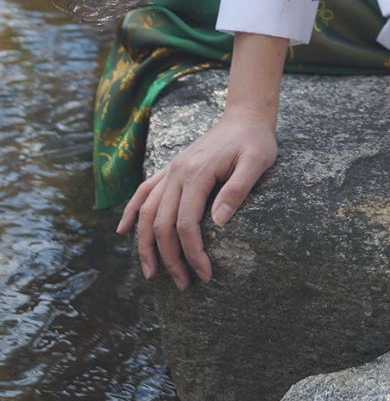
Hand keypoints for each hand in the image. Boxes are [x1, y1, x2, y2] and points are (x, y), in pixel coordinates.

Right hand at [116, 108, 277, 289]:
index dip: (192, 253)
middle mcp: (177, 171)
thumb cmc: (255, 141)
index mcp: (197, 173)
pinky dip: (130, 211)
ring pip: (146, 211)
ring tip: (150, 273)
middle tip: (183, 285)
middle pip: (162, 223)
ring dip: (145, 244)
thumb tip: (220, 221)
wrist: (245, 116)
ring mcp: (171, 169)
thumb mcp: (257, 162)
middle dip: (169, 258)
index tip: (205, 275)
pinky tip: (122, 231)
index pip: (186, 224)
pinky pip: (143, 191)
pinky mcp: (171, 168)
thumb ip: (238, 189)